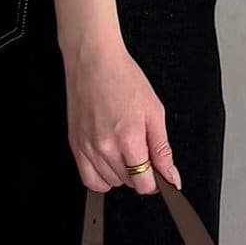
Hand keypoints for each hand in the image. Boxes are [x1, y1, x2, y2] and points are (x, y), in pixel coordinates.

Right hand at [63, 40, 179, 195]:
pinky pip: (89, 179)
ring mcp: (87, 147)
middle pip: (129, 183)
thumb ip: (162, 149)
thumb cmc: (123, 79)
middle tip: (143, 151)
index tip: (159, 173)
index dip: (156, 181)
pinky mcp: (75, 145)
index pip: (144, 183)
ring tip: (126, 151)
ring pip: (111, 183)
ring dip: (123, 175)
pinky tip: (111, 164)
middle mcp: (105, 146)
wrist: (93, 61)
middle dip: (141, 174)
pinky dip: (103, 179)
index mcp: (129, 138)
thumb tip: (171, 177)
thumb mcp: (154, 112)